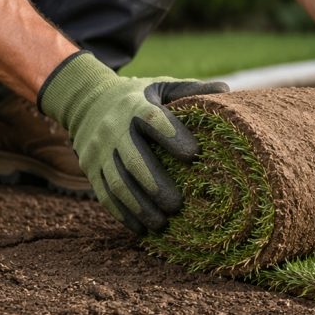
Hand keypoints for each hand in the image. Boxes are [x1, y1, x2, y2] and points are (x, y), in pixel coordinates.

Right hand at [39, 51, 228, 233]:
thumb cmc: (138, 96)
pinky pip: (104, 194)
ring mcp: (99, 150)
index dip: (172, 136)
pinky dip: (121, 213)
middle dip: (154, 185)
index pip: (152, 119)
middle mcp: (114, 128)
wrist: (87, 101)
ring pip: (117, 182)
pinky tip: (140, 229)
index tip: (194, 154)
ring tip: (161, 224)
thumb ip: (192, 90)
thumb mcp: (162, 86)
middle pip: (132, 159)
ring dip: (138, 206)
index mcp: (135, 105)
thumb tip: (227, 91)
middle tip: (177, 205)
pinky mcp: (90, 168)